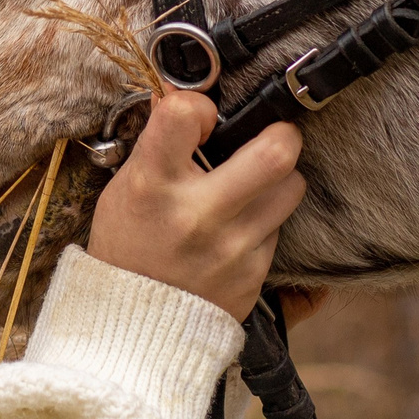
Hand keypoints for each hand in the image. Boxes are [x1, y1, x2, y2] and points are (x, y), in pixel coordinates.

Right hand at [85, 91, 305, 319]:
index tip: (201, 118)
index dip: (199, 105)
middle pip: (275, 153)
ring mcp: (230, 248)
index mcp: (153, 186)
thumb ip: (161, 142)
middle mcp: (197, 215)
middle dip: (281, 134)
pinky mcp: (253, 275)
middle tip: (272, 136)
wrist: (131, 326)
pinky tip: (238, 230)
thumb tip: (183, 93)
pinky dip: (264, 223)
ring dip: (279, 180)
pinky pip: (279, 230)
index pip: (183, 115)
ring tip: (255, 186)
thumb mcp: (127, 187)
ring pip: (291, 188)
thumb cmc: (129, 244)